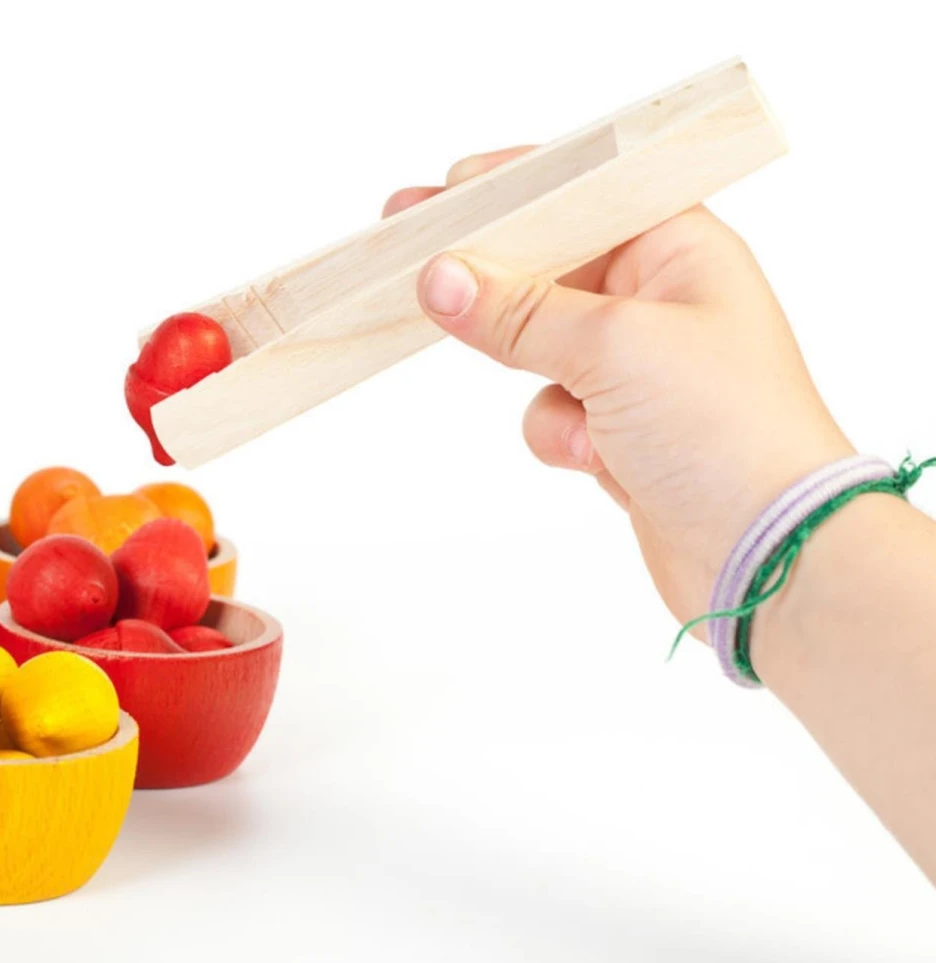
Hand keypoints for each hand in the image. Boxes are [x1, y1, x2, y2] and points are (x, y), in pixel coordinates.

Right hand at [387, 148, 853, 625]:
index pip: (583, 194)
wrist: (769, 552)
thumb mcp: (613, 347)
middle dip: (492, 281)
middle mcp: (663, 298)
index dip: (510, 191)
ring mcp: (641, 365)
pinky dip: (559, 433)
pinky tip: (596, 458)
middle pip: (550, 266)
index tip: (437, 197)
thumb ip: (518, 310)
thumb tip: (440, 278)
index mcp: (682, 250)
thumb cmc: (729, 430)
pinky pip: (551, 408)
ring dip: (538, 377)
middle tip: (412, 266)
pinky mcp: (622, 426)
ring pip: (537, 344)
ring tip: (579, 412)